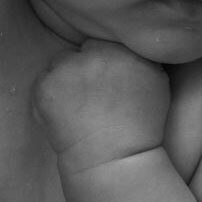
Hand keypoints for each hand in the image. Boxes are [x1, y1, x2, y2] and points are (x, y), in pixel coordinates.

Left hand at [33, 40, 170, 172]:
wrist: (116, 161)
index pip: (103, 43)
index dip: (105, 63)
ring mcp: (68, 69)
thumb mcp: (156, 81)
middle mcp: (96, 54)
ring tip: (79, 107)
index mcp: (125, 50)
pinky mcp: (46, 86)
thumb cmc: (139, 126)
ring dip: (66, 78)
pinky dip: (50, 95)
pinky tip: (65, 114)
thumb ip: (139, 54)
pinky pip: (44, 81)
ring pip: (60, 63)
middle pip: (80, 51)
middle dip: (84, 68)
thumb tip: (125, 41)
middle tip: (92, 97)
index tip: (107, 84)